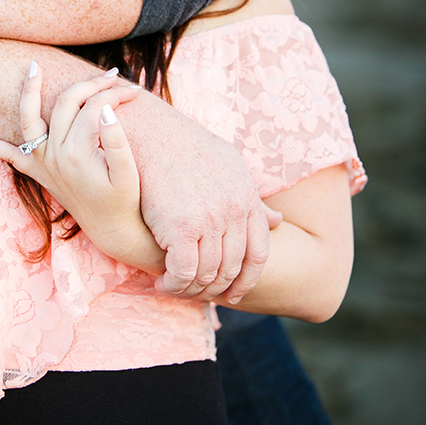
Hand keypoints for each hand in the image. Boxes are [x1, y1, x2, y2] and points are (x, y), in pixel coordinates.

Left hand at [0, 64, 165, 272]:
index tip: (136, 91)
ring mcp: (42, 163)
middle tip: (111, 75)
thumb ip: (117, 141)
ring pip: (29, 120)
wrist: (110, 228)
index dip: (116, 95)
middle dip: (90, 85)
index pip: (95, 108)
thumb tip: (106, 109)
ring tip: (32, 67)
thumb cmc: (123, 200)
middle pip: (66, 104)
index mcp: (77, 152)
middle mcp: (54, 155)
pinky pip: (9, 156)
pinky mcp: (37, 173)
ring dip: (28, 93)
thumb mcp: (128, 173)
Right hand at [125, 94, 282, 302]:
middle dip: (215, 287)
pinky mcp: (181, 226)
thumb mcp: (228, 165)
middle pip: (232, 267)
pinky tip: (163, 283)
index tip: (233, 293)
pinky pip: (184, 271)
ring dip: (191, 289)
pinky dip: (175, 284)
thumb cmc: (181, 145)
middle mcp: (234, 211)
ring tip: (174, 289)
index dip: (247, 279)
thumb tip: (277, 221)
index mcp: (246, 197)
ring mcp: (209, 219)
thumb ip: (251, 198)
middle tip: (196, 293)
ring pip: (208, 273)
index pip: (258, 253)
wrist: (149, 131)